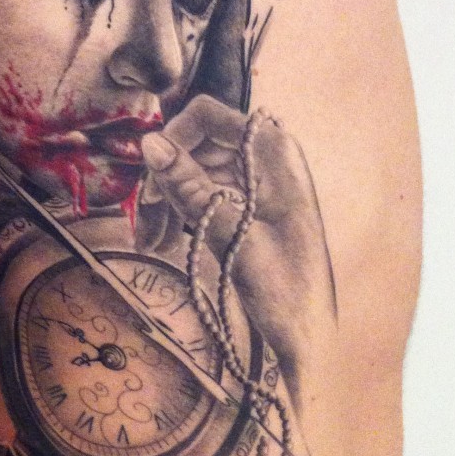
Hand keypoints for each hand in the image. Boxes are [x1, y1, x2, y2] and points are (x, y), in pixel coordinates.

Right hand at [138, 95, 335, 405]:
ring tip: (149, 244)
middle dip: (165, 179)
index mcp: (274, 153)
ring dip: (167, 201)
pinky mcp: (249, 205)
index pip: (208, 116)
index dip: (173, 138)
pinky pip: (205, 193)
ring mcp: (258, 181)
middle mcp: (267, 157)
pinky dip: (181, 214)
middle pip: (197, 144)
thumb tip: (149, 143)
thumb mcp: (229, 235)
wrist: (311, 339)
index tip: (150, 178)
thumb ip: (189, 186)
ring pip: (195, 171)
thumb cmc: (283, 290)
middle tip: (143, 224)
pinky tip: (163, 244)